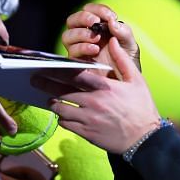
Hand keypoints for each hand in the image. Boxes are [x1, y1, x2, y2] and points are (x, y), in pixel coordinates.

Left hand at [32, 37, 159, 153]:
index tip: (45, 65)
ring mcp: (88, 119)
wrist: (145, 139)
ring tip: (49, 98)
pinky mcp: (86, 133)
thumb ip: (122, 59)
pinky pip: (65, 124)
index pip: (74, 75)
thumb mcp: (137, 80)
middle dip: (45, 85)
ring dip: (53, 102)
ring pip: (60, 109)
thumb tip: (112, 40)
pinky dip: (61, 118)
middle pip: (61, 91)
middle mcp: (93, 102)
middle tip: (34, 80)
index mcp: (104, 87)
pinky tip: (62, 114)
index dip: (56, 70)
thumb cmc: (142, 107)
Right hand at [61, 3, 140, 74]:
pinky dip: (82, 47)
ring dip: (81, 33)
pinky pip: (72, 52)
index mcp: (97, 27)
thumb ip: (124, 32)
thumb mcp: (130, 44)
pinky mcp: (77, 62)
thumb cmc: (127, 62)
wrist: (126, 82)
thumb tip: (112, 21)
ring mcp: (79, 49)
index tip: (110, 17)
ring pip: (67, 35)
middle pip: (73, 20)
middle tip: (95, 22)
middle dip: (83, 17)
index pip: (89, 10)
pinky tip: (95, 50)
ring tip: (96, 39)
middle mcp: (85, 36)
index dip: (98, 10)